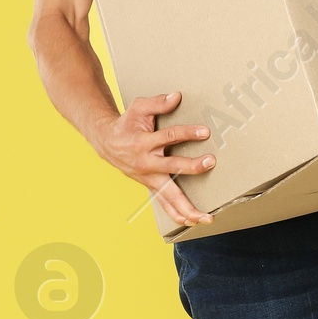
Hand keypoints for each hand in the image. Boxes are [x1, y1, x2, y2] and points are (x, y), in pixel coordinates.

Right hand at [90, 90, 214, 226]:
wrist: (107, 143)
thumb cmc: (127, 124)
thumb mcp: (138, 107)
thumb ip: (157, 103)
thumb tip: (177, 96)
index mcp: (144, 143)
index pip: (168, 137)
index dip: (187, 133)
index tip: (205, 131)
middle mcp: (147, 163)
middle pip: (172, 168)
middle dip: (191, 167)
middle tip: (210, 162)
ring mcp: (149, 178)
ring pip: (170, 197)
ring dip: (188, 209)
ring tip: (207, 217)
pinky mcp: (152, 186)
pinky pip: (166, 205)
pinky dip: (179, 215)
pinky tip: (193, 221)